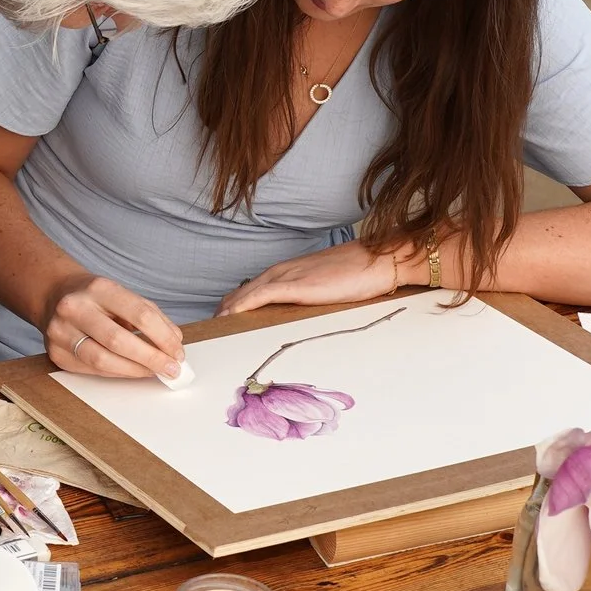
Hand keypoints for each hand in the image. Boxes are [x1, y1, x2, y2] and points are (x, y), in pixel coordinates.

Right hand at [43, 273, 183, 380]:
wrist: (54, 295)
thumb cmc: (95, 297)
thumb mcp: (122, 295)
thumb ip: (150, 316)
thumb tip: (174, 343)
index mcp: (98, 288)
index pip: (139, 314)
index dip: (163, 337)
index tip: (178, 352)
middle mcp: (75, 308)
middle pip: (119, 341)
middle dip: (151, 359)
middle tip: (171, 369)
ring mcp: (61, 332)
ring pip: (103, 361)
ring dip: (135, 371)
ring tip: (153, 372)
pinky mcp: (56, 354)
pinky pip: (92, 370)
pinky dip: (117, 372)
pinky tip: (131, 370)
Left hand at [219, 239, 405, 315]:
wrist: (378, 260)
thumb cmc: (358, 273)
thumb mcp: (325, 286)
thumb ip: (308, 297)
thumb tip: (299, 316)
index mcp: (288, 272)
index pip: (251, 289)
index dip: (234, 305)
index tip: (222, 321)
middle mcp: (282, 271)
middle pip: (242, 292)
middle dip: (225, 311)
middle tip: (211, 330)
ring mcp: (288, 276)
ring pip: (246, 294)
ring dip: (227, 311)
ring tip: (212, 328)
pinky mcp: (296, 285)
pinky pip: (261, 295)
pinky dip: (242, 305)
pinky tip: (230, 316)